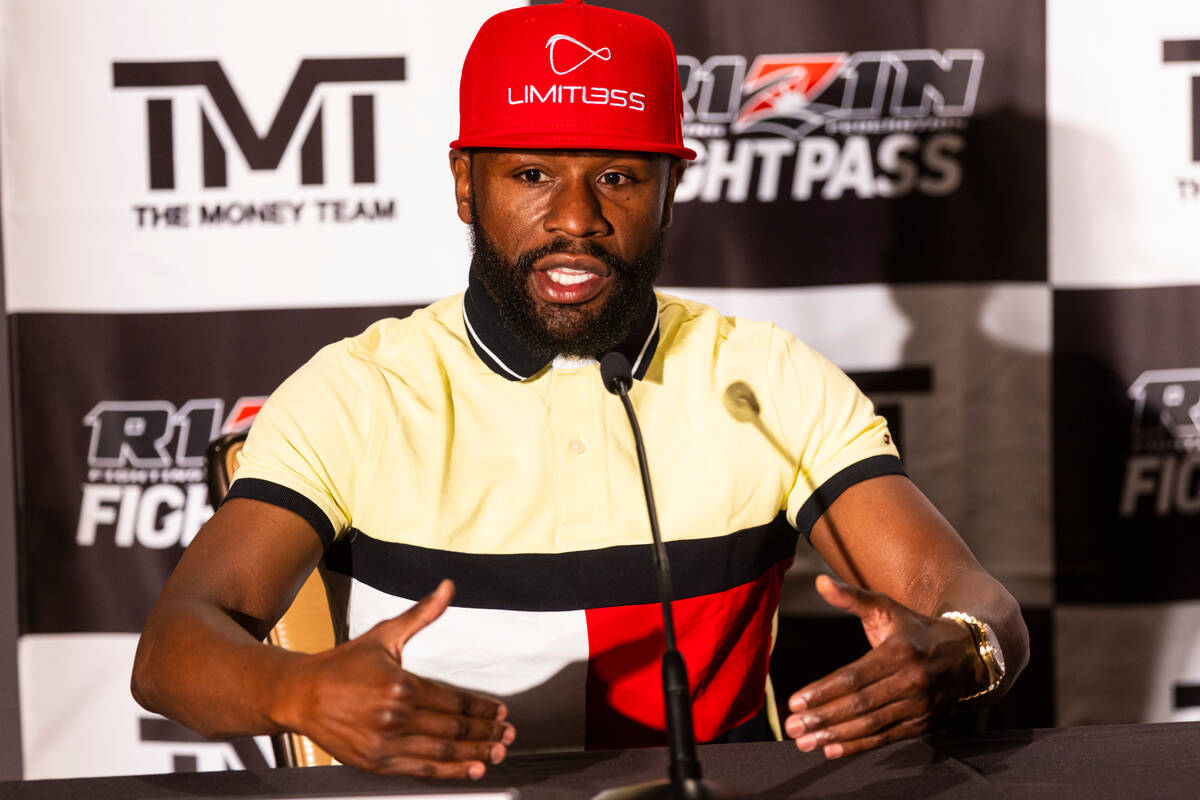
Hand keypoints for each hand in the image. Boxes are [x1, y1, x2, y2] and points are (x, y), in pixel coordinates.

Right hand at [275, 579, 514, 776]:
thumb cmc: (343, 665)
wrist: (300, 695)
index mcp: (400, 685)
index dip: (482, 708)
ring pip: (442, 752)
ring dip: (475, 753)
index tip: (501, 710)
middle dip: (486, 732)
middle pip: (453, 729)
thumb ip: (421, 615)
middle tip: (508, 733)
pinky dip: (450, 772)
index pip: (454, 701)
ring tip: (498, 752)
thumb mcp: (384, 635)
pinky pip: (421, 770)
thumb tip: (448, 588)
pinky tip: (471, 769)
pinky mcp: (376, 763)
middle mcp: (394, 717)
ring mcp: (385, 743)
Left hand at [784, 575, 982, 758]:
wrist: (968, 656)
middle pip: (859, 704)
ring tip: (804, 742)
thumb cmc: (915, 629)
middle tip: (791, 727)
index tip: (794, 702)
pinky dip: (858, 745)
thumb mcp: (887, 608)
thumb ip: (852, 598)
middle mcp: (912, 681)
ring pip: (871, 725)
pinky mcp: (924, 724)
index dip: (823, 691)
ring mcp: (920, 706)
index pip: (854, 677)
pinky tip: (831, 749)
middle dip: (822, 717)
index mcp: (899, 652)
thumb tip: (820, 582)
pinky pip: (886, 737)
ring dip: (835, 736)